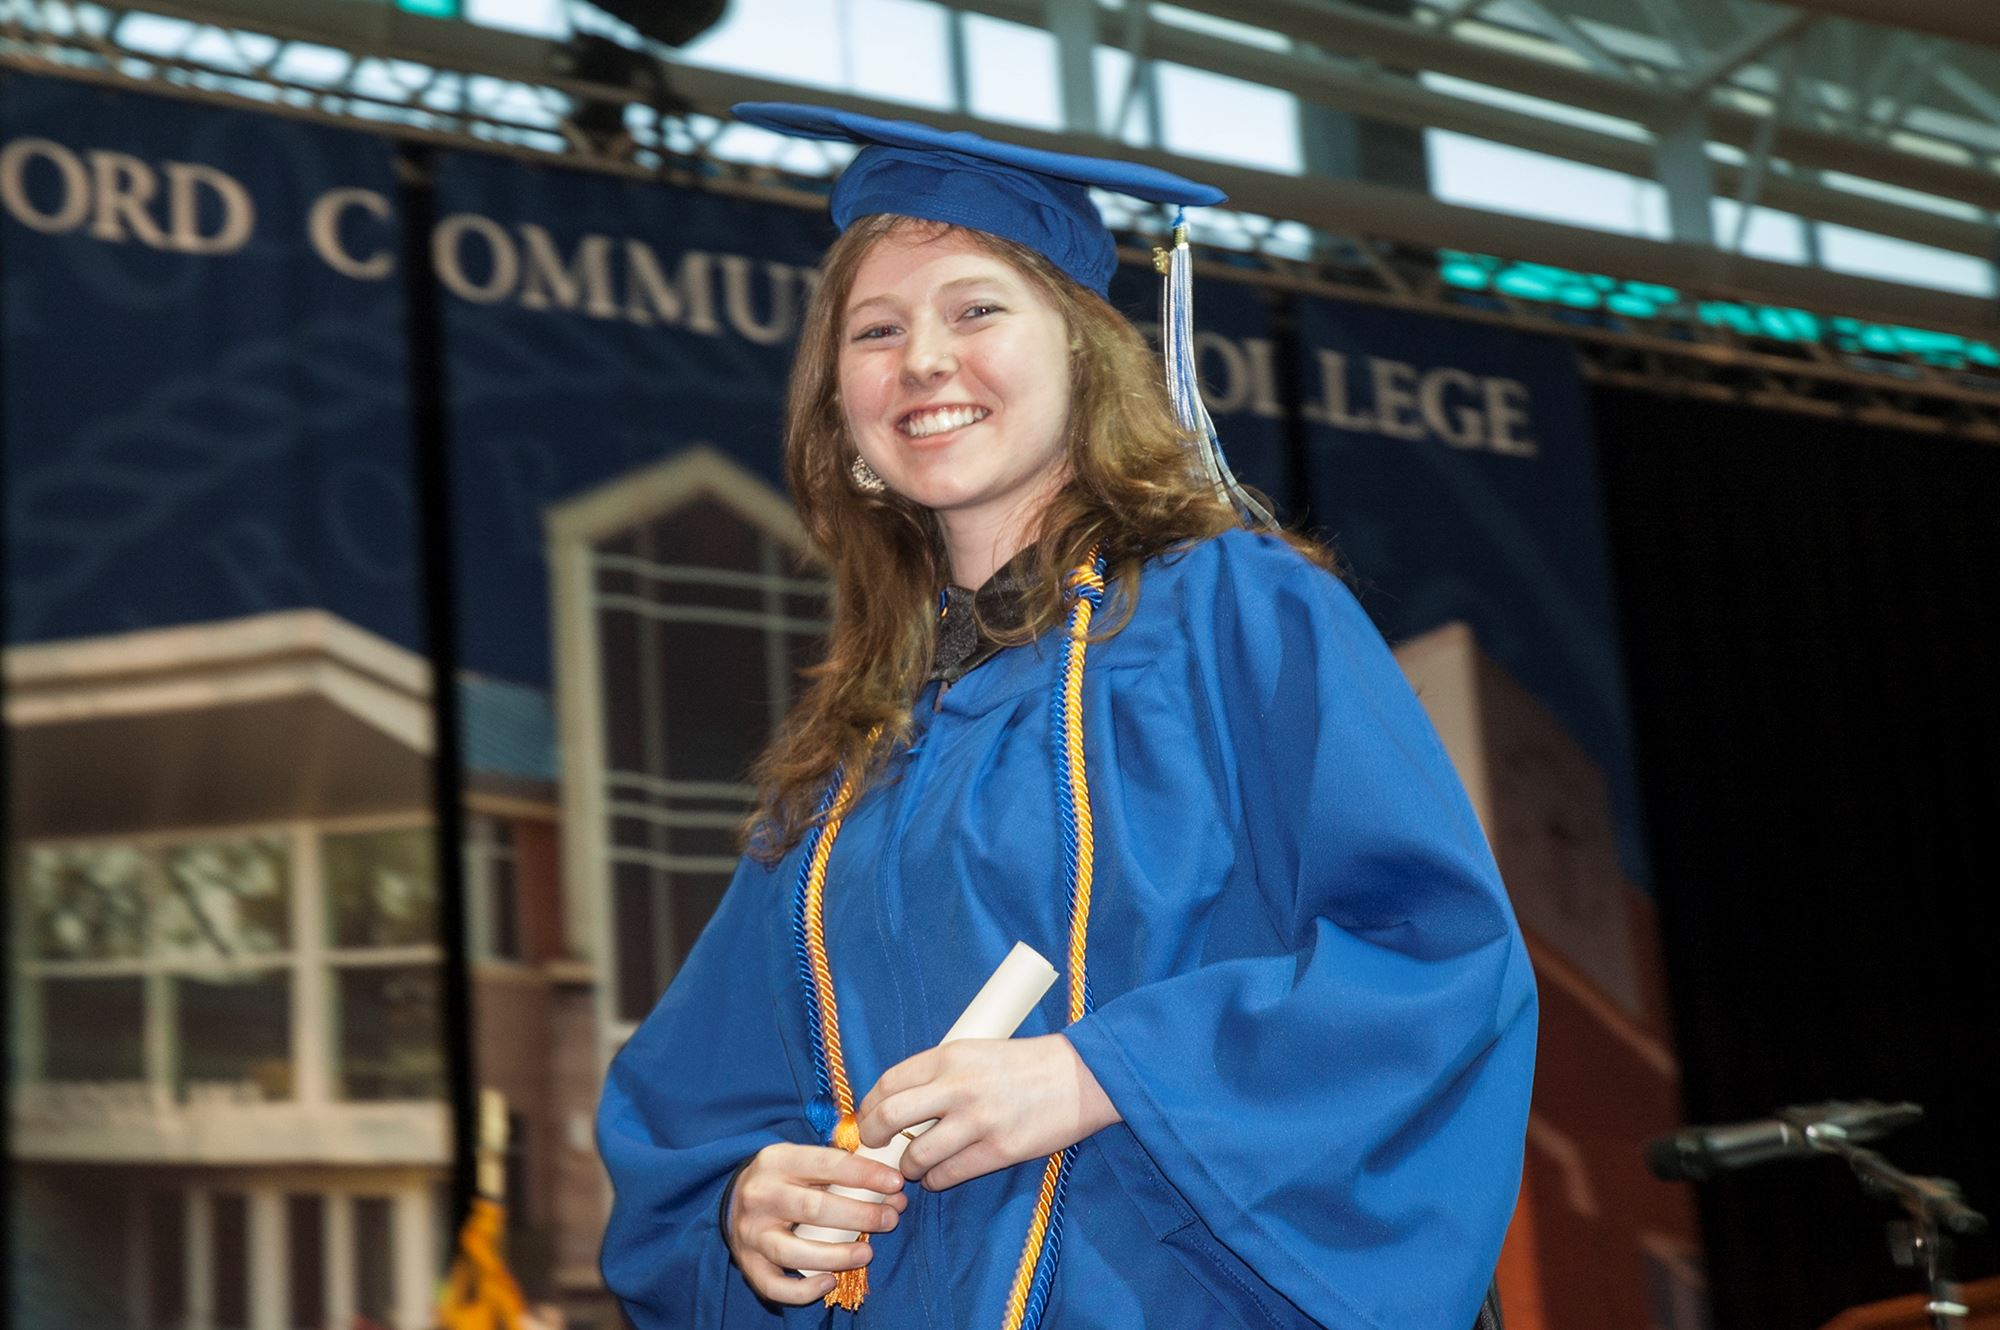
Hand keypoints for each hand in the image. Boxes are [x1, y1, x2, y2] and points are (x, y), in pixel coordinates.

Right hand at [724, 1143, 906, 1304]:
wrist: (732, 1198)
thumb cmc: (784, 1178)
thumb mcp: (804, 1160)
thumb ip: (844, 1172)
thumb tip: (894, 1194)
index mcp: (778, 1160)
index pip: (827, 1163)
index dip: (865, 1174)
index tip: (896, 1183)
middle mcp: (760, 1195)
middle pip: (813, 1208)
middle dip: (858, 1215)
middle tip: (890, 1219)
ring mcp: (751, 1233)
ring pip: (792, 1251)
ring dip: (835, 1255)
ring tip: (866, 1253)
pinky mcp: (748, 1264)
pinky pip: (774, 1285)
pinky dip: (802, 1291)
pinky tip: (829, 1282)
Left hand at [855, 1034, 1121, 1192]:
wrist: (1081, 1076)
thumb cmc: (1026, 1064)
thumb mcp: (975, 1052)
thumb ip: (938, 1074)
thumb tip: (897, 1104)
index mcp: (949, 1056)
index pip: (888, 1082)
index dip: (869, 1105)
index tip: (868, 1118)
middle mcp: (957, 1087)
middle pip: (888, 1116)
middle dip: (872, 1137)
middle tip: (877, 1145)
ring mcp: (977, 1121)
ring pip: (915, 1155)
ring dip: (908, 1166)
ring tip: (916, 1164)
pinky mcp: (998, 1151)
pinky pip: (947, 1175)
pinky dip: (936, 1180)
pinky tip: (941, 1174)